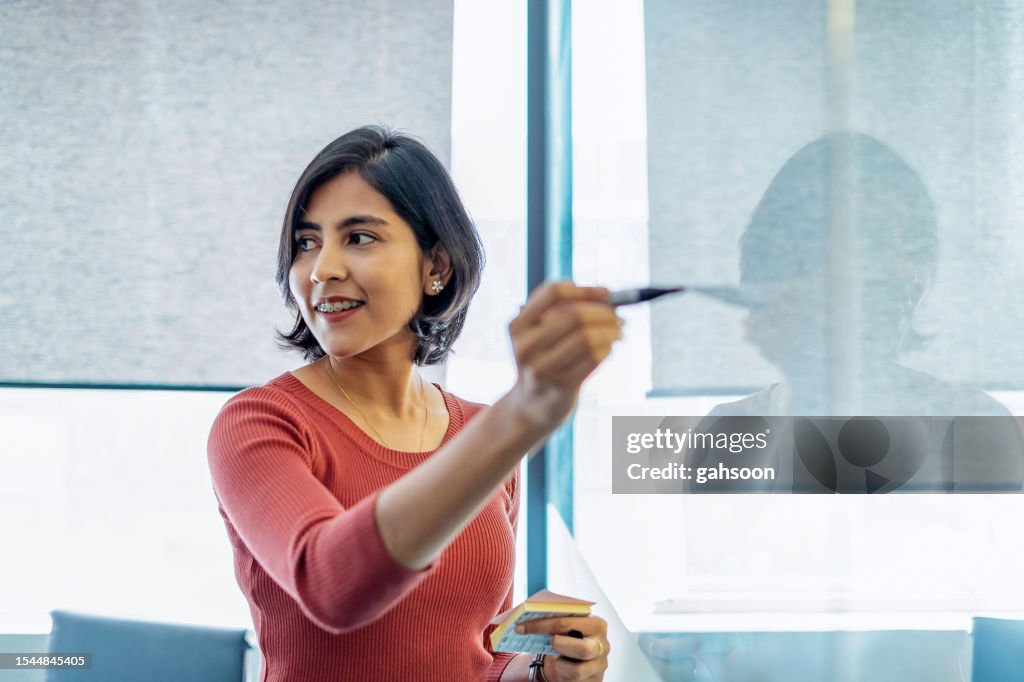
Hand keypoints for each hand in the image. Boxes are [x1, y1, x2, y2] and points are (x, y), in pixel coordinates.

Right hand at [506, 281, 623, 430]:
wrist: (531, 405)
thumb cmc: (544, 358)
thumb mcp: (540, 333)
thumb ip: (564, 310)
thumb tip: (606, 296)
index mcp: (517, 326)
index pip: (553, 293)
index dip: (584, 290)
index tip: (606, 292)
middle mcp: (525, 347)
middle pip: (573, 315)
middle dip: (603, 312)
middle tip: (619, 315)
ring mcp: (542, 368)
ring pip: (586, 338)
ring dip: (610, 331)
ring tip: (619, 331)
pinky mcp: (561, 386)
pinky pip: (593, 359)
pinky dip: (607, 349)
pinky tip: (609, 348)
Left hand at [516, 615, 609, 680]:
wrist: (579, 662)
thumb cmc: (570, 640)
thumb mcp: (566, 628)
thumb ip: (556, 620)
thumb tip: (525, 616)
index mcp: (597, 624)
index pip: (567, 622)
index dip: (541, 624)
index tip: (521, 627)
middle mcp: (603, 645)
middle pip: (583, 649)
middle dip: (559, 646)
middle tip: (548, 643)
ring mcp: (600, 666)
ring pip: (577, 670)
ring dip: (561, 664)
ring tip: (558, 659)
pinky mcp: (595, 681)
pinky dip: (564, 675)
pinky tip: (562, 668)